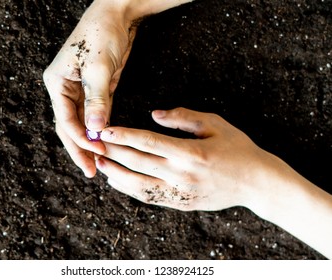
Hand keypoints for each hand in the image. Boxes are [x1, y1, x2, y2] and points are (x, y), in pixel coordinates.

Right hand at [43, 0, 137, 176]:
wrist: (115, 15)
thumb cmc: (103, 34)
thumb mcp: (99, 67)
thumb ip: (97, 99)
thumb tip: (95, 129)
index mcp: (57, 82)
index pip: (65, 119)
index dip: (80, 138)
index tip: (95, 153)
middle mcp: (64, 89)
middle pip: (69, 126)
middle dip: (80, 148)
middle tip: (90, 171)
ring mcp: (78, 90)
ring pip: (81, 124)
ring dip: (89, 143)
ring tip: (98, 163)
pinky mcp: (95, 91)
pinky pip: (94, 116)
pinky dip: (98, 130)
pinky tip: (103, 144)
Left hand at [96, 107, 271, 210]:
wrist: (255, 183)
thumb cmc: (237, 148)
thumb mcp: (215, 124)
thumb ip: (184, 117)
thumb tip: (155, 115)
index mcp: (190, 152)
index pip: (148, 142)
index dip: (124, 135)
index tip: (105, 130)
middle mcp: (182, 174)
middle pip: (138, 162)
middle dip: (114, 151)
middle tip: (95, 143)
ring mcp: (180, 192)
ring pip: (138, 184)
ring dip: (116, 173)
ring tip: (100, 162)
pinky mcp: (180, 203)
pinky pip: (149, 197)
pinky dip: (129, 189)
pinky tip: (117, 181)